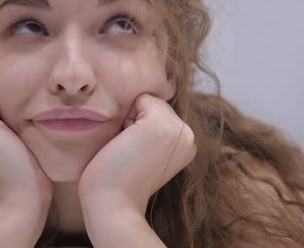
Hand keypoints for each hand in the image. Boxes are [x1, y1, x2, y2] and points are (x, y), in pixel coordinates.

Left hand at [78, 93, 196, 216]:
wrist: (113, 204)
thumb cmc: (118, 180)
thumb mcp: (146, 151)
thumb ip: (153, 130)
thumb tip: (144, 101)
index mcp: (187, 144)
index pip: (161, 113)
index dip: (140, 128)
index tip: (136, 155)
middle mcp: (189, 136)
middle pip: (155, 104)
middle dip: (136, 121)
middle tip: (130, 153)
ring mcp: (178, 130)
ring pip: (148, 100)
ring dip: (131, 120)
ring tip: (129, 150)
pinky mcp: (160, 125)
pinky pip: (140, 99)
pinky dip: (126, 117)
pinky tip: (125, 143)